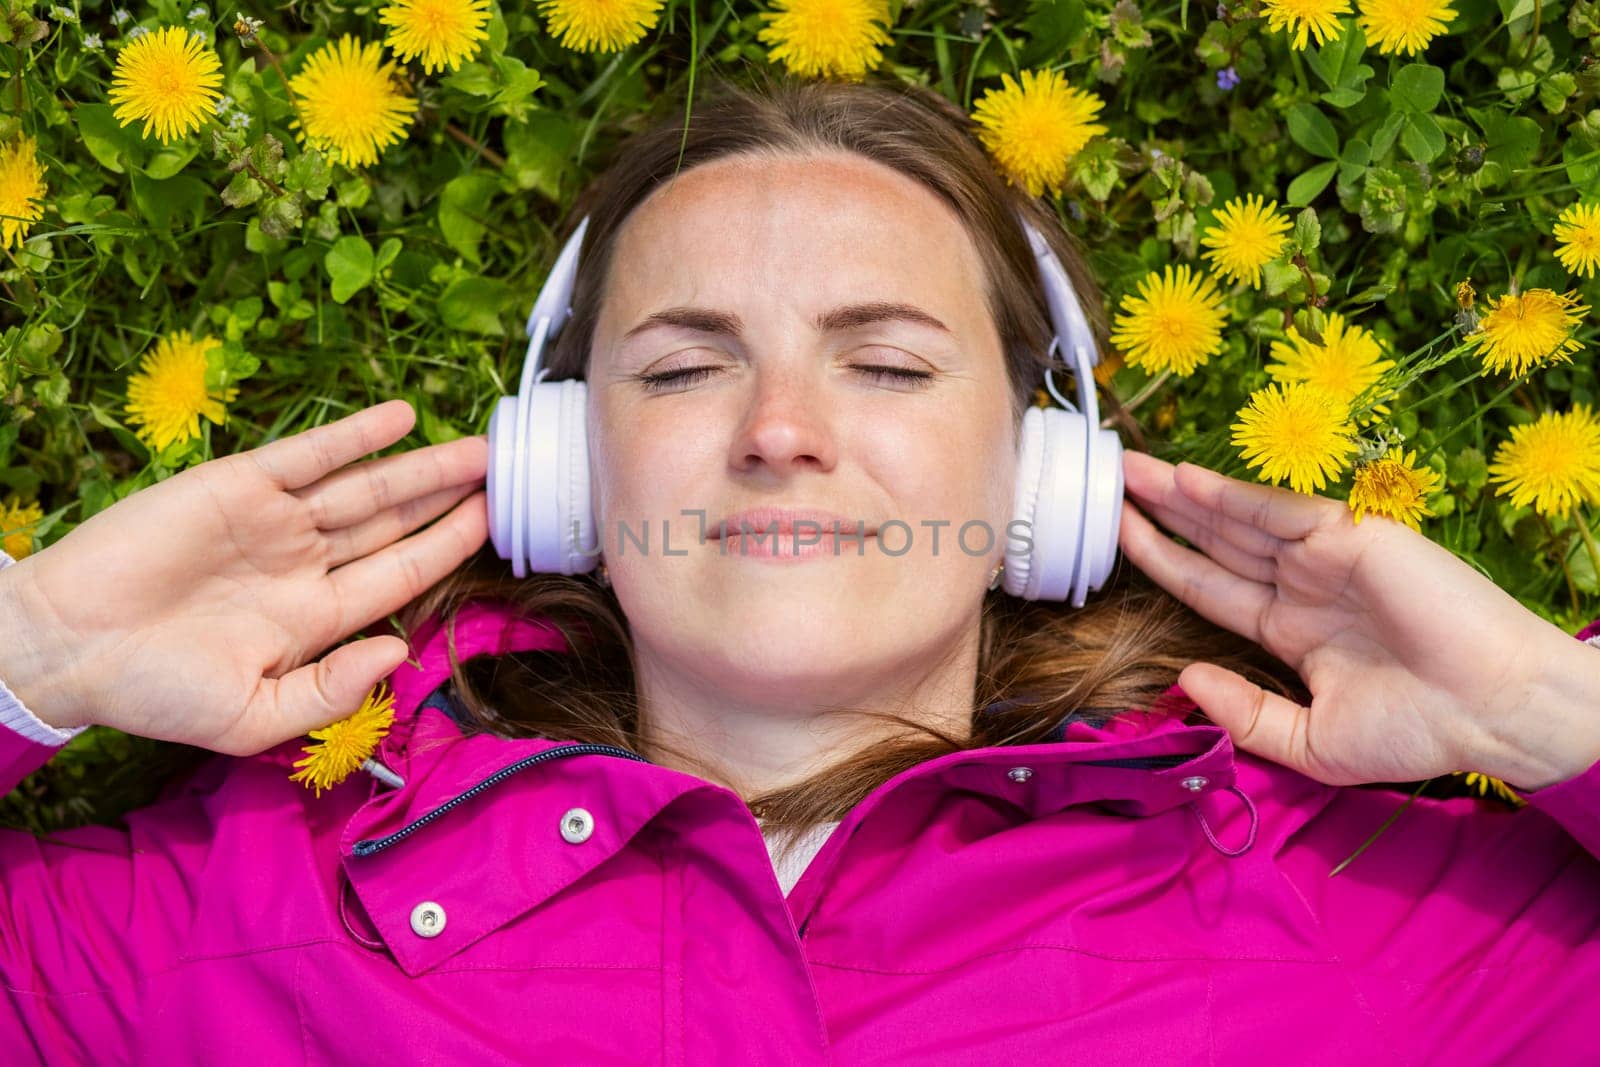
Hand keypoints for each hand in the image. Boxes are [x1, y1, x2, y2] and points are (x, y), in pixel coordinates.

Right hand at [0, 400, 486, 755]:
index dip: (449, 550)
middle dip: (448, 500)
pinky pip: (308, 456)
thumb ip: (330, 691)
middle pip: (394, 525)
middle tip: (506, 474)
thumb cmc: (154, 691)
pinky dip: (354, 436)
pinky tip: (401, 419)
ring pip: (364, 487)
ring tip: (475, 448)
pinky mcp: (236, 486)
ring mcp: (274, 522)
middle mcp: (304, 563)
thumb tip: (397, 656)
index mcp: (314, 617)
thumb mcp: (252, 715)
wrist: (66, 649)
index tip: (496, 526)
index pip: (400, 577)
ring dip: (420, 466)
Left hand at [1117, 450, 1598, 788]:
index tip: (1115, 539)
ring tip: (1128, 471)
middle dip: (1160, 513)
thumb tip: (1186, 677)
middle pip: (1213, 542)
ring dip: (1182, 494)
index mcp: (1291, 629)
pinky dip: (1232, 496)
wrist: (1494, 713)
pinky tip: (1185, 481)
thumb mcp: (1309, 741)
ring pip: (1237, 520)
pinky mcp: (1355, 539)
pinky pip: (1280, 513)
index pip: (1209, 587)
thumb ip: (1244, 713)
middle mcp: (1302, 586)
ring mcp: (1327, 559)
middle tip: (1107, 484)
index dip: (1162, 561)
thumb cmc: (1417, 731)